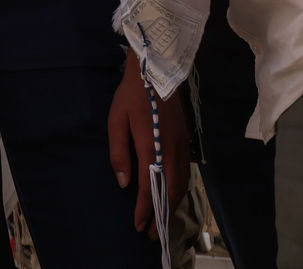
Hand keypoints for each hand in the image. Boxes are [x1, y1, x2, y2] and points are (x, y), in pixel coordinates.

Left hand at [107, 55, 188, 236]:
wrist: (157, 69)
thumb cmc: (132, 95)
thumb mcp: (117, 121)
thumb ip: (119, 153)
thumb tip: (124, 182)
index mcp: (152, 146)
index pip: (149, 186)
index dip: (144, 208)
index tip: (138, 225)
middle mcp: (171, 150)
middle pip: (171, 190)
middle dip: (162, 214)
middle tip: (152, 233)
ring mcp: (182, 145)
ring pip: (181, 183)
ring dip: (172, 204)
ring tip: (162, 218)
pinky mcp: (186, 140)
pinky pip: (185, 172)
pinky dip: (179, 188)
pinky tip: (171, 194)